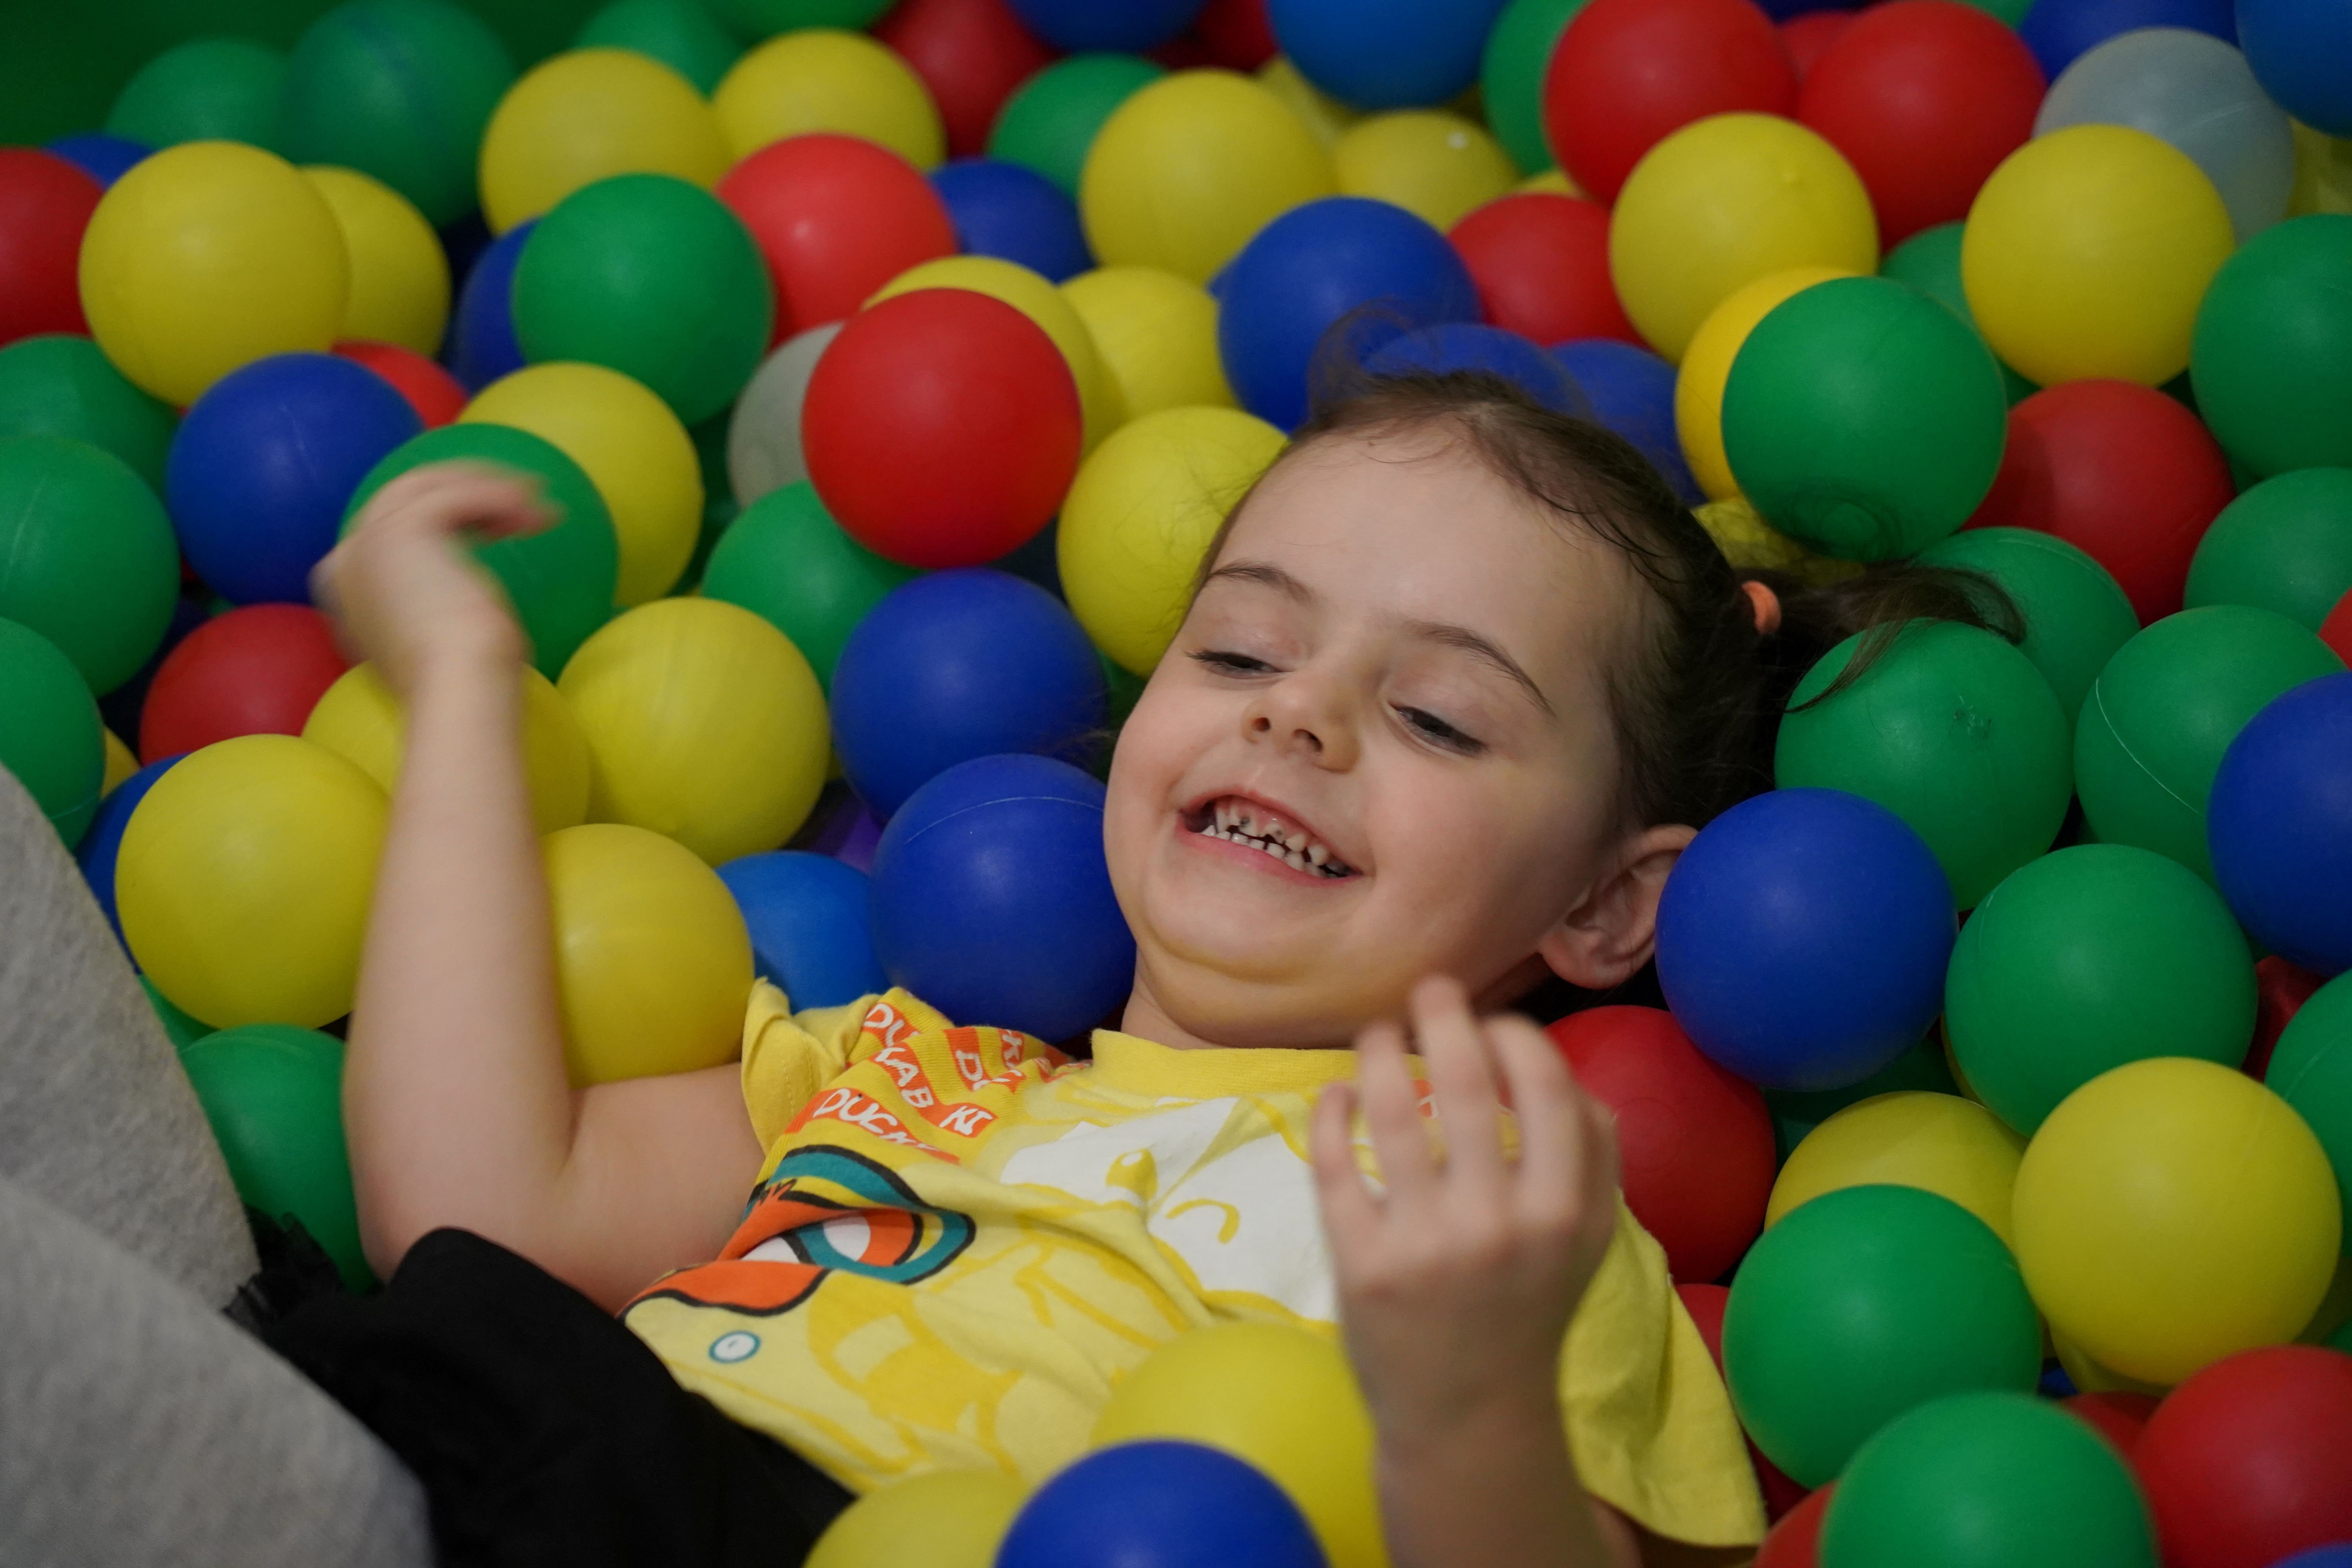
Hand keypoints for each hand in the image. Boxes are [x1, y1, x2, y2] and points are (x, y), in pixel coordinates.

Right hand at [312, 462, 552, 697]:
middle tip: (520, 502)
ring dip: (486, 488)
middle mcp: (347, 560)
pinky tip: (534, 507)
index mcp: (348, 590)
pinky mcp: (398, 530)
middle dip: (467, 494)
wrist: (456, 692)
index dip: (445, 520)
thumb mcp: (440, 641)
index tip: (493, 525)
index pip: (391, 531)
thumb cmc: (464, 684)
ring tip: (538, 505)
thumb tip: (462, 597)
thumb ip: (431, 609)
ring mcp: (366, 542)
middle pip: (406, 499)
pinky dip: (497, 495)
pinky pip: (455, 495)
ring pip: (428, 487)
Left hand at [1311, 975, 1619, 1438]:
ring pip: (1393, 1112)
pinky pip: (1337, 1165)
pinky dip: (1335, 1112)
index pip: (1548, 1088)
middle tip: (1429, 987)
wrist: (1470, 1417)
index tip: (1494, 1023)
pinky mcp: (1361, 1266)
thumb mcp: (1589, 1243)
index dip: (1517, 1037)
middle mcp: (1499, 1224)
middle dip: (1444, 1016)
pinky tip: (1339, 1093)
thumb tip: (1570, 1075)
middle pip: (1469, 1084)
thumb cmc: (1529, 1308)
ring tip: (1375, 1031)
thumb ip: (1595, 1159)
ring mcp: (1425, 1245)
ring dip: (1378, 1052)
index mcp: (1565, 1213)